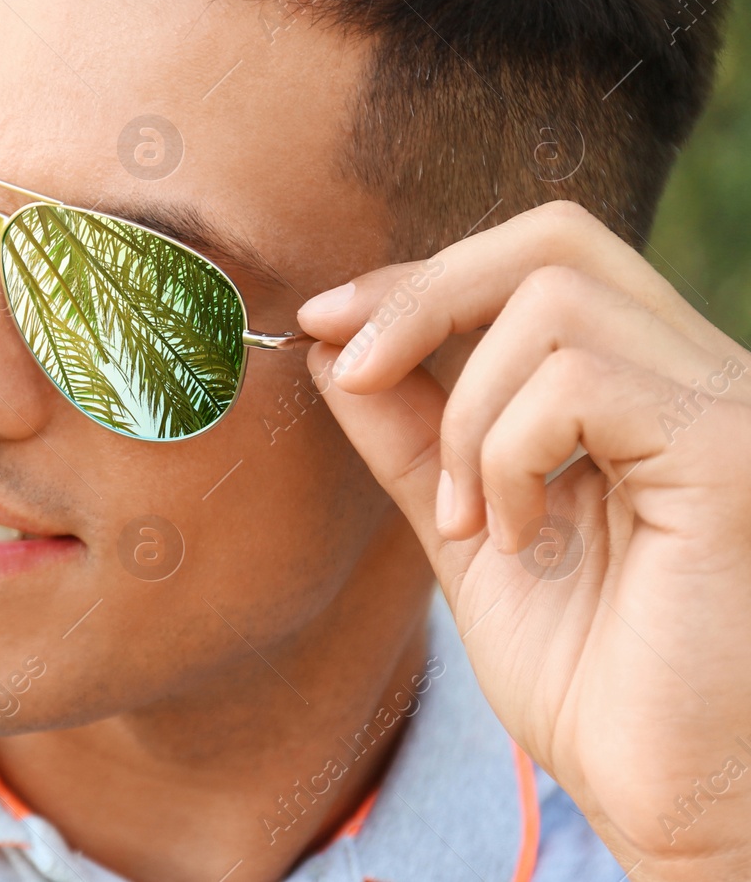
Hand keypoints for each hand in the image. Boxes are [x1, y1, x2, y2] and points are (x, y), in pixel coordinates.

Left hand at [295, 201, 750, 881]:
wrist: (665, 794)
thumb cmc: (589, 677)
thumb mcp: (465, 530)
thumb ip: (408, 437)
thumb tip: (331, 345)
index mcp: (644, 384)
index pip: (533, 262)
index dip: (418, 279)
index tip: (324, 323)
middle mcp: (699, 373)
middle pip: (550, 240)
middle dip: (422, 293)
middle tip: (351, 366)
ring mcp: (724, 403)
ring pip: (552, 301)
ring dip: (465, 412)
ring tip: (471, 518)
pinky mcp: (731, 450)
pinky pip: (579, 381)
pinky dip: (508, 452)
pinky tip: (518, 535)